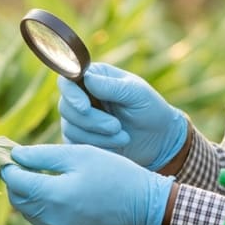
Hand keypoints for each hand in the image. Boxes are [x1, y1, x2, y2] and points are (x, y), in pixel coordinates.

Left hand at [0, 144, 174, 224]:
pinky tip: (53, 192)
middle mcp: (51, 219)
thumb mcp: (80, 155)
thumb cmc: (114, 174)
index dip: (9, 166)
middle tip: (25, 163)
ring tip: (39, 175)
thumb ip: (43, 155)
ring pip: (27, 213)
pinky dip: (40, 207)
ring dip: (27, 195)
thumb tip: (15, 155)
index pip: (15, 181)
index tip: (13, 154)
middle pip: (17, 199)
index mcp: (53, 196)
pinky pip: (42, 222)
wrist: (144, 207)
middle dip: (16, 181)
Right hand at [59, 62, 187, 170]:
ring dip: (98, 136)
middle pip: (66, 107)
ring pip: (70, 128)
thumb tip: (86, 79)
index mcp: (94, 78)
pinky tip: (116, 145)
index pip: (67, 80)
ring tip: (123, 136)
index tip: (85, 107)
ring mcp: (78, 120)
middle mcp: (81, 97)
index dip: (71, 94)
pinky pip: (76, 145)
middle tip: (116, 126)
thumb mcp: (137, 94)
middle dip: (91, 120)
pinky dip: (97, 146)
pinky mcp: (80, 140)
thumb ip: (112, 86)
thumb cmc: (150, 110)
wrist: (159, 140)